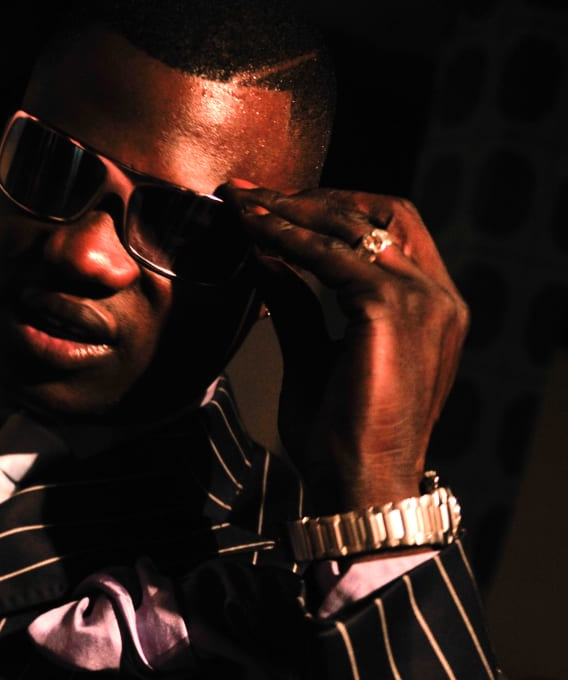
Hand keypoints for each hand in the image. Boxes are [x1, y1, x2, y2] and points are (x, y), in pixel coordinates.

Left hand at [217, 181, 468, 512]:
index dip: (331, 206)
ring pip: (352, 226)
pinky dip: (288, 237)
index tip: (270, 203)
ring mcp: (423, 300)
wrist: (359, 485)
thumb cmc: (340, 435)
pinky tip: (253, 232)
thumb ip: (297, 303)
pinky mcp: (393, 310)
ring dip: (290, 209)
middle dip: (310, 197)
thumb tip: (265, 257)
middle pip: (378, 212)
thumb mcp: (313, 354)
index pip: (390, 228)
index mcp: (431, 307)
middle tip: (249, 194)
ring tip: (241, 204)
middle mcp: (437, 296)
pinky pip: (331, 255)